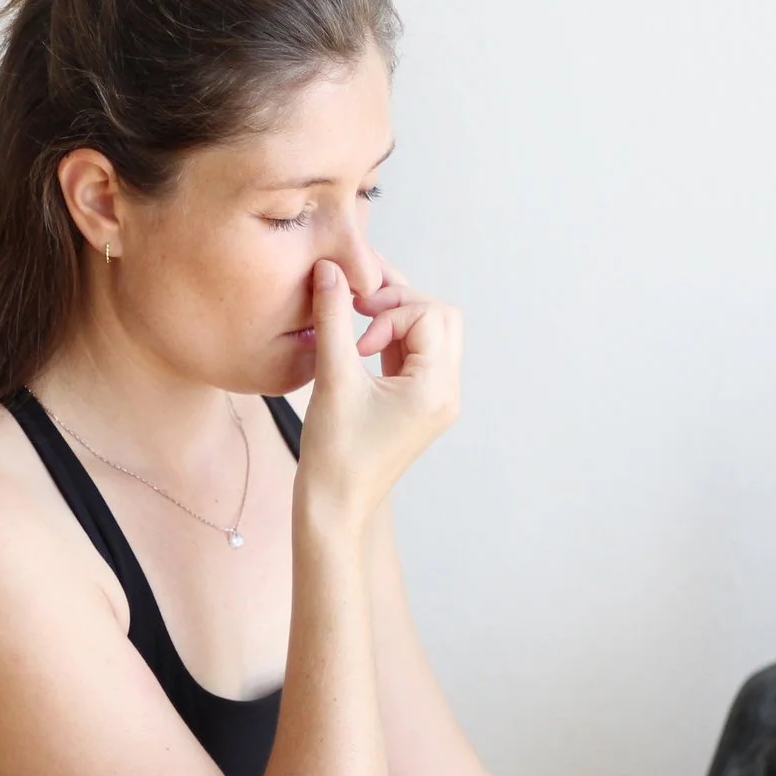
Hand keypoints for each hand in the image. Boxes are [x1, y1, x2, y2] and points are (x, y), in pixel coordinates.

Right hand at [297, 255, 461, 529]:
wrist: (334, 505)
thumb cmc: (335, 455)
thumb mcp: (332, 379)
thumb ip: (332, 318)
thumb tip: (330, 271)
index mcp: (436, 388)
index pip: (430, 314)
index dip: (390, 311)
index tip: (355, 335)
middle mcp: (445, 391)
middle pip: (441, 317)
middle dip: (399, 303)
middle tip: (358, 307)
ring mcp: (434, 398)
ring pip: (429, 333)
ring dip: (394, 318)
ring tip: (354, 316)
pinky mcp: (417, 403)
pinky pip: (414, 354)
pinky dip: (391, 337)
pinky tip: (358, 340)